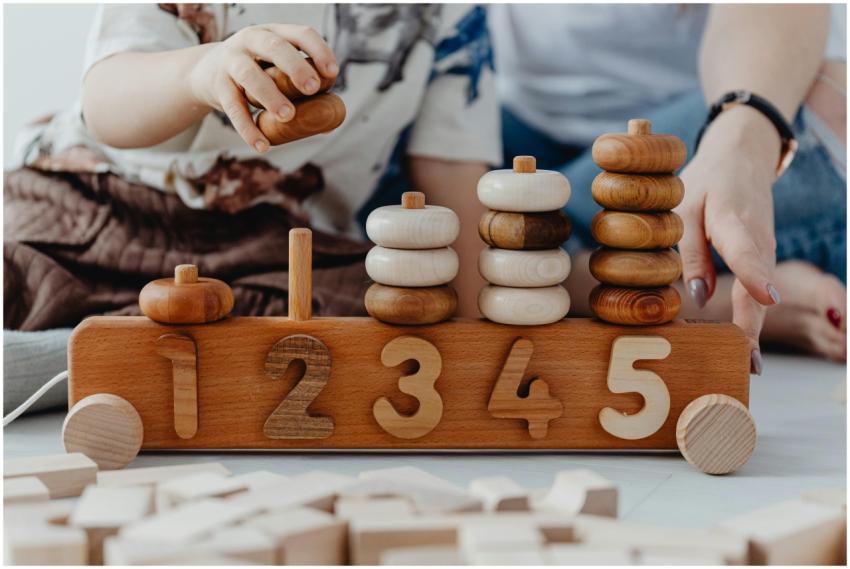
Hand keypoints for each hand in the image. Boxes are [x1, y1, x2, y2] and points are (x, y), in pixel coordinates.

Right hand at [188, 24, 337, 151]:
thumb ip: (300, 90)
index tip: (332, 73)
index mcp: (274, 34)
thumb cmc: (256, 72)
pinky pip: (233, 107)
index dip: (318, 51)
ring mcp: (231, 61)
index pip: (300, 34)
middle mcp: (251, 40)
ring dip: (270, 95)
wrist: (206, 72)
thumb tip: (330, 122)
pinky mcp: (218, 85)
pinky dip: (247, 128)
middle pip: (275, 46)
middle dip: (296, 66)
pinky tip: (262, 145)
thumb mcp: (275, 70)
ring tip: (287, 116)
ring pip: (250, 74)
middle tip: (312, 89)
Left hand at [675, 105, 781, 373]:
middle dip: (753, 326)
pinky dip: (752, 318)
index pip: (745, 249)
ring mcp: (766, 250)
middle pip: (758, 286)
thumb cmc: (706, 183)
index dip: (754, 275)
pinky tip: (744, 345)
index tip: (766, 299)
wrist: (742, 158)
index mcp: (734, 219)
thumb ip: (689, 251)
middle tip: (748, 363)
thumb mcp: (685, 207)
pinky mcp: (765, 257)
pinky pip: (759, 291)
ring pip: (762, 294)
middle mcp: (758, 239)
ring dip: (754, 329)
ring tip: (746, 365)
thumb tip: (696, 298)